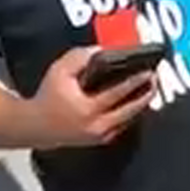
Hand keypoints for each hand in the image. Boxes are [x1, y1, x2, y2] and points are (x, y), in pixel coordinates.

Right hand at [26, 48, 155, 149]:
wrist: (34, 126)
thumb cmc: (48, 96)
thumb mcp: (59, 71)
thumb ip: (81, 57)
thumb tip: (103, 50)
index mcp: (87, 109)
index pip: (118, 93)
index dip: (135, 81)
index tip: (148, 70)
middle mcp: (96, 125)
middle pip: (131, 110)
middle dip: (146, 94)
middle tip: (155, 79)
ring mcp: (100, 136)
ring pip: (130, 119)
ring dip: (142, 103)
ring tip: (151, 88)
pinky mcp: (101, 140)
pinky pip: (124, 126)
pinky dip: (132, 113)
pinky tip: (138, 101)